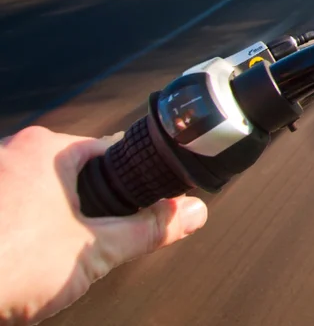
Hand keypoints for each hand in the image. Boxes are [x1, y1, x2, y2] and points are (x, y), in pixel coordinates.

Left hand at [0, 126, 206, 325]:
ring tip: (54, 257)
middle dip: (88, 206)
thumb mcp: (94, 251)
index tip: (146, 200)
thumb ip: (149, 230)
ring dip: (51, 220)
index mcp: (47, 150)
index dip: (133, 179)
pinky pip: (9, 210)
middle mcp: (10, 153)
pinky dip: (20, 232)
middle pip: (72, 172)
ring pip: (37, 193)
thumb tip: (192, 214)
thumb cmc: (6, 265)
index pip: (109, 150)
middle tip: (96, 239)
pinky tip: (22, 261)